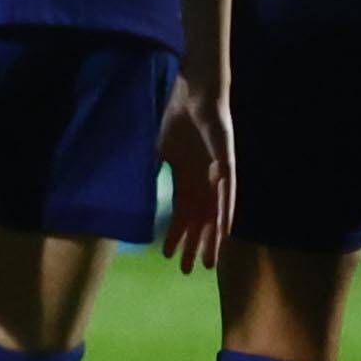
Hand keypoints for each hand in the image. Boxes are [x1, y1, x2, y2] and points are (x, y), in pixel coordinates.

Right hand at [155, 80, 235, 271]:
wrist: (192, 89)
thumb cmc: (175, 115)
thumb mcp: (157, 150)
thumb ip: (150, 172)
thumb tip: (132, 195)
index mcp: (187, 177)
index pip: (183, 214)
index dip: (177, 235)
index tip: (169, 256)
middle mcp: (204, 179)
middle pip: (201, 220)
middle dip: (196, 245)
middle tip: (191, 271)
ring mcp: (217, 172)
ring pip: (216, 212)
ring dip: (213, 237)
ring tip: (209, 261)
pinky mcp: (227, 161)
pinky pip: (228, 192)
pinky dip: (226, 212)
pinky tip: (225, 231)